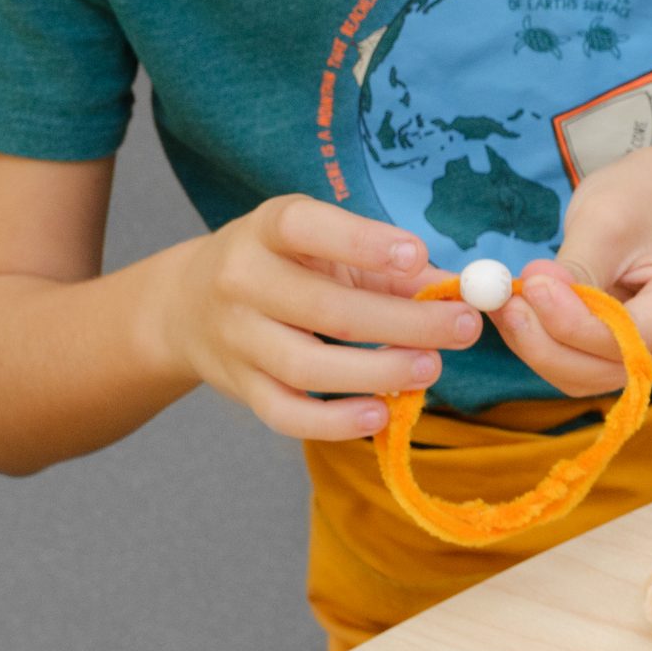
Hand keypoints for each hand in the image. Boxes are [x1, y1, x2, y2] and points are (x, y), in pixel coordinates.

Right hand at [152, 194, 481, 439]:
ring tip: (430, 369)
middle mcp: (242, 280)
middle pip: (325, 309)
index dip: (361, 243)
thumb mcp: (325, 249)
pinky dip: (336, 422)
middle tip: (462, 328)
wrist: (189, 304)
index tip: (417, 256)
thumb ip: (392, 269)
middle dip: (403, 322)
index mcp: (268, 229)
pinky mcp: (241, 388)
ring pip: (307, 367)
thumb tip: (461, 291)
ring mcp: (237, 338)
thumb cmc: (283, 269)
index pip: (305, 228)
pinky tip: (382, 414)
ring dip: (378, 372)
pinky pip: (288, 415)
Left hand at [492, 145, 651, 396]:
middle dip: (547, 342)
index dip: (569, 322)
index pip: (627, 338)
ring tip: (510, 304)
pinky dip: (555, 345)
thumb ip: (576, 267)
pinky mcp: (649, 355)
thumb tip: (534, 300)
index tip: (527, 285)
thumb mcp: (609, 216)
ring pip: (594, 376)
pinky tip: (530, 314)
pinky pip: (593, 365)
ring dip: (543, 347)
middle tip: (504, 304)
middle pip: (609, 370)